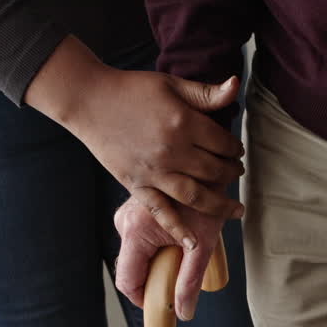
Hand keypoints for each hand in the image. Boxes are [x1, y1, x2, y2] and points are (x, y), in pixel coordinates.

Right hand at [24, 36, 244, 245]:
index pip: (223, 143)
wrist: (90, 101)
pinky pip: (161, 211)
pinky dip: (178, 228)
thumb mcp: (171, 84)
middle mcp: (173, 151)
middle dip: (231, 172)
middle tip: (236, 172)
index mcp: (184, 123)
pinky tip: (194, 243)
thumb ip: (205, 92)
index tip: (235, 150)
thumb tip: (236, 86)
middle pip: (215, 170)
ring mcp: (155, 172)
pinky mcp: (137, 185)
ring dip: (220, 205)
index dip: (234, 148)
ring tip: (235, 210)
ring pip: (197, 196)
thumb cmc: (132, 89)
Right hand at [113, 196, 225, 320]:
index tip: (164, 302)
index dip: (144, 298)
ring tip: (184, 247)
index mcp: (135, 230)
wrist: (206, 168)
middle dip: (155, 278)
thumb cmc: (208, 199)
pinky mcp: (133, 213)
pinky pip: (139, 243)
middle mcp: (124, 222)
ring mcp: (126, 216)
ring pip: (137, 257)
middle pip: (132, 269)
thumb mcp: (203, 244)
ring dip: (158, 262)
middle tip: (182, 269)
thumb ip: (190, 280)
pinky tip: (177, 239)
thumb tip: (183, 312)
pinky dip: (157, 249)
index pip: (127, 280)